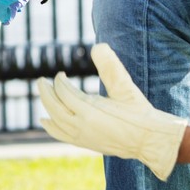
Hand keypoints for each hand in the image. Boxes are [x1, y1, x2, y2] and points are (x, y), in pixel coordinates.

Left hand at [35, 43, 184, 180]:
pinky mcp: (85, 143)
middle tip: (41, 80)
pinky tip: (44, 120)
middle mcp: (82, 125)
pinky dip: (51, 127)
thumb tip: (98, 46)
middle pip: (55, 107)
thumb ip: (111, 67)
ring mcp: (82, 136)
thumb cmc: (139, 112)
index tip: (61, 74)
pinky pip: (61, 135)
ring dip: (47, 106)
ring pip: (55, 120)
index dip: (60, 82)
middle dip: (46, 92)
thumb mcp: (125, 87)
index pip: (65, 93)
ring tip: (43, 92)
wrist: (149, 141)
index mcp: (90, 111)